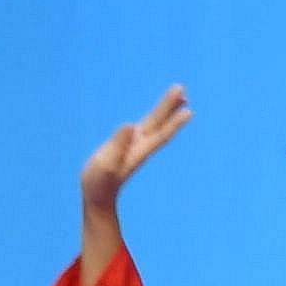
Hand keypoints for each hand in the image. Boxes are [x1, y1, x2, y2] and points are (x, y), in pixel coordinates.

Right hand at [73, 85, 191, 284]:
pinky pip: (145, 128)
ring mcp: (135, 145)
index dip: (173, 121)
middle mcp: (141, 146)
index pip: (160, 133)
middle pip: (159, 123)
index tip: (188, 109)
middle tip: (182, 89)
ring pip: (155, 124)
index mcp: (139, 150)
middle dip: (170, 106)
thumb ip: (118, 145)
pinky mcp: (127, 146)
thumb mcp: (106, 163)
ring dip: (167, 110)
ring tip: (181, 97)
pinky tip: (158, 115)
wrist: (98, 196)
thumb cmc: (99, 182)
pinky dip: (155, 118)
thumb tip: (130, 127)